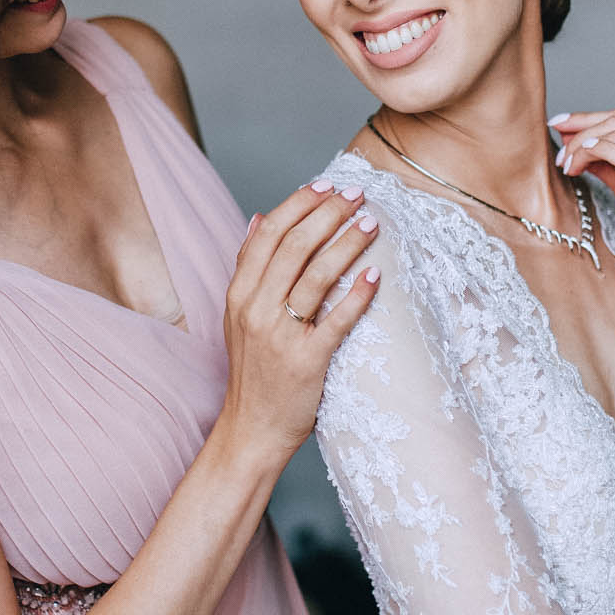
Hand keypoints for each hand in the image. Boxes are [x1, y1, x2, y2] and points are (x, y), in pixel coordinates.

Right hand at [219, 182, 380, 463]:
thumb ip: (248, 266)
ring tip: (371, 224)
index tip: (327, 184)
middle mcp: (256, 309)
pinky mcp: (307, 361)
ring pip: (316, 276)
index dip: (299, 204)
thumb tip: (258, 217)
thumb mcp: (238, 315)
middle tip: (358, 195)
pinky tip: (376, 273)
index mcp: (239, 293)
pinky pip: (336, 320)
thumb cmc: (254, 371)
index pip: (269, 234)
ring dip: (347, 243)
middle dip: (329, 214)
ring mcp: (281, 335)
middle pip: (295, 247)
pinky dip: (357, 294)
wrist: (251, 430)